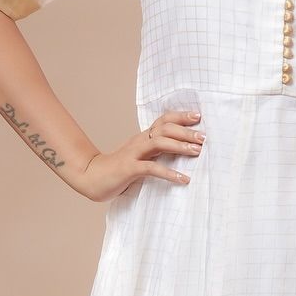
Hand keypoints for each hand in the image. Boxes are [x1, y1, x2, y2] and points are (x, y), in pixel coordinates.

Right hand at [74, 110, 204, 201]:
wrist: (91, 178)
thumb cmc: (119, 170)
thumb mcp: (140, 157)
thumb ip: (157, 153)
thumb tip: (181, 152)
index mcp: (143, 138)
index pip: (163, 120)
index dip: (181, 116)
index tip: (198, 116)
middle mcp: (139, 142)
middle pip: (164, 128)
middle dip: (186, 131)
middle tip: (204, 137)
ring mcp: (133, 154)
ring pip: (159, 142)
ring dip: (180, 146)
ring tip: (197, 152)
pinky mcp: (129, 169)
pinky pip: (151, 168)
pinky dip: (169, 173)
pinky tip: (183, 179)